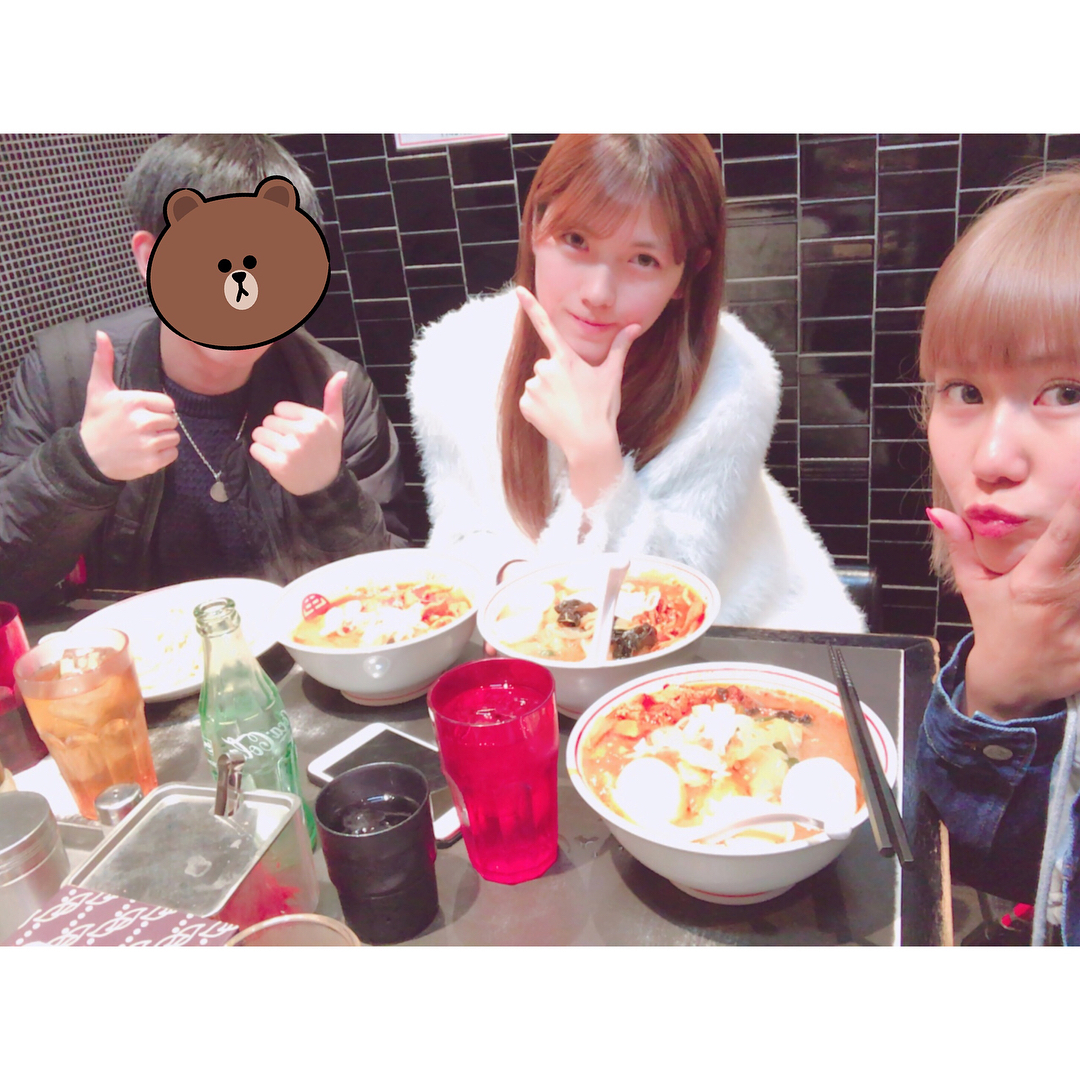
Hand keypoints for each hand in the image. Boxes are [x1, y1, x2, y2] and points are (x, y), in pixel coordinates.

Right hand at [79, 331, 178, 480]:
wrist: (87, 457)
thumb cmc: (96, 421)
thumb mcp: (98, 390)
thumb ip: (104, 361)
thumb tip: (101, 334)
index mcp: (133, 402)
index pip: (168, 403)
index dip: (159, 408)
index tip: (145, 412)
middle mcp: (142, 422)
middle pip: (173, 420)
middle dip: (161, 423)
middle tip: (144, 427)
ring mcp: (147, 443)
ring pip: (174, 437)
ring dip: (164, 438)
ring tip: (145, 439)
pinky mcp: (151, 462)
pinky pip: (173, 454)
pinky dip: (164, 454)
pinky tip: (147, 451)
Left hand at [249, 370, 346, 495]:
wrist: (325, 483)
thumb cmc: (328, 449)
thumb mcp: (335, 422)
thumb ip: (334, 397)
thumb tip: (341, 374)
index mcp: (315, 419)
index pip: (280, 408)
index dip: (285, 419)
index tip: (297, 431)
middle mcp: (303, 432)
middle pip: (268, 420)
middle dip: (275, 431)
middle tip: (289, 443)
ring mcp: (290, 449)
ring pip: (259, 433)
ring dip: (266, 442)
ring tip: (280, 451)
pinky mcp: (278, 464)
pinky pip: (255, 449)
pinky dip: (261, 454)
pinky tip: (275, 459)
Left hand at [515, 287, 639, 463]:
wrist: (589, 442)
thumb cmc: (602, 408)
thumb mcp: (612, 375)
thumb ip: (620, 347)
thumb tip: (635, 326)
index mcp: (566, 358)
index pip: (546, 326)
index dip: (532, 307)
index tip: (518, 291)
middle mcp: (546, 368)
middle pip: (547, 366)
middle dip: (557, 378)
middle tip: (575, 396)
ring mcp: (533, 387)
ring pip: (538, 384)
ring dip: (548, 394)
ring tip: (566, 408)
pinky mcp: (525, 405)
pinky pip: (529, 402)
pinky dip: (539, 409)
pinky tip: (555, 417)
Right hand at [930, 496, 1079, 718]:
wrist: (1011, 686)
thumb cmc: (996, 628)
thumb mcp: (975, 588)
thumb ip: (962, 547)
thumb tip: (939, 511)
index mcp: (1033, 583)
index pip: (1063, 536)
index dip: (1079, 506)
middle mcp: (1062, 602)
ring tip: (1075, 582)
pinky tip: (1079, 613)